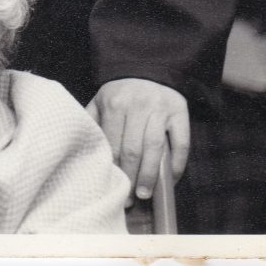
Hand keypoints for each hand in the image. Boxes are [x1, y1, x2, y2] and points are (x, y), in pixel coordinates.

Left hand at [86, 78, 189, 205]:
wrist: (147, 67)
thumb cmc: (120, 92)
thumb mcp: (100, 100)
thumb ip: (92, 121)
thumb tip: (83, 147)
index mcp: (115, 104)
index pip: (113, 143)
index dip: (113, 168)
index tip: (113, 186)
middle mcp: (138, 106)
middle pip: (133, 149)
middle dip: (131, 176)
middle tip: (129, 198)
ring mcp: (160, 109)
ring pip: (156, 148)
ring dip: (151, 175)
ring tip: (146, 194)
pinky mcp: (180, 112)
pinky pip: (181, 142)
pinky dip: (178, 164)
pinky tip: (170, 179)